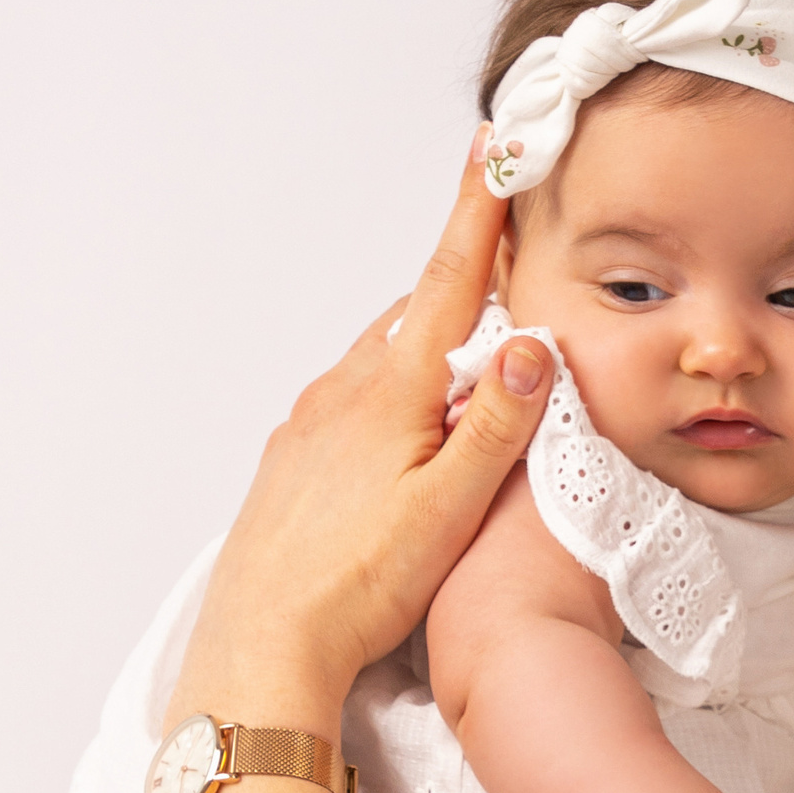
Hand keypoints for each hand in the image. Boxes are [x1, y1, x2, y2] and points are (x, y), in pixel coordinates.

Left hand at [176, 136, 558, 729]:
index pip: (447, 280)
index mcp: (391, 390)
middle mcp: (343, 391)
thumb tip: (530, 343)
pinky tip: (409, 439)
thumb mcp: (449, 507)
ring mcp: (311, 424)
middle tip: (506, 267)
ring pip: (382, 361)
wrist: (263, 645)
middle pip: (415, 316)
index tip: (493, 147)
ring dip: (429, 351)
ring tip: (471, 372)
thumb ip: (496, 425)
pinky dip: (394, 396)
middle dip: (461, 286)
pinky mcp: (294, 460)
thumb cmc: (356, 584)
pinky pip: (353, 403)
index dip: (476, 211)